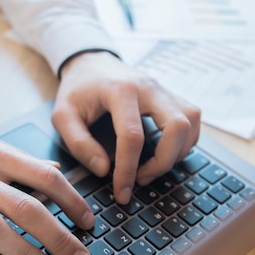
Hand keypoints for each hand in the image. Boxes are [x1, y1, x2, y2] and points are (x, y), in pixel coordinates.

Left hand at [53, 51, 200, 203]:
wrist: (91, 62)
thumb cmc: (77, 90)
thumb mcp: (62, 115)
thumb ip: (78, 143)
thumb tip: (104, 170)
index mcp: (120, 90)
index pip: (133, 136)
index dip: (128, 170)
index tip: (121, 192)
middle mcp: (149, 87)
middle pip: (177, 126)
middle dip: (164, 162)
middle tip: (141, 179)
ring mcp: (163, 89)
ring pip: (191, 122)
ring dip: (177, 153)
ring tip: (151, 168)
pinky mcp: (171, 95)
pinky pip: (192, 120)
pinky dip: (184, 142)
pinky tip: (163, 153)